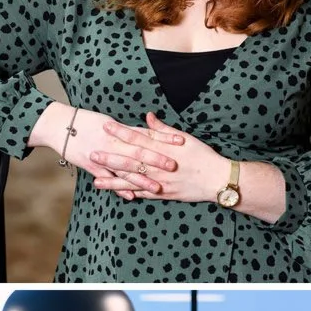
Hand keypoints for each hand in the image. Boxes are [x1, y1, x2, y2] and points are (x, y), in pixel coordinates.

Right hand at [28, 105, 174, 200]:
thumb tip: (150, 129)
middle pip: (139, 152)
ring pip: (125, 169)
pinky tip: (131, 197)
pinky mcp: (92, 166)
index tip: (181, 141)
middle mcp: (113, 143)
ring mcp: (102, 155)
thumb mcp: (110, 123)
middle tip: (174, 166)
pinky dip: (119, 188)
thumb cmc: (86, 122)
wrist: (59, 125)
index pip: (146, 133)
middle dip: (156, 160)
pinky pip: (108, 179)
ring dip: (142, 179)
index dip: (163, 137)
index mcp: (119, 131)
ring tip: (157, 188)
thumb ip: (130, 131)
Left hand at [91, 113, 229, 203]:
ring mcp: (160, 182)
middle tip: (92, 154)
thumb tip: (148, 116)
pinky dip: (130, 194)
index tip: (106, 127)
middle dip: (110, 158)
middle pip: (130, 161)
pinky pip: (144, 194)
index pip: (138, 139)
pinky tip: (118, 194)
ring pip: (133, 181)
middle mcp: (159, 166)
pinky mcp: (164, 194)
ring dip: (113, 181)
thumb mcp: (185, 138)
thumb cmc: (203, 156)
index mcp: (163, 149)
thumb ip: (163, 129)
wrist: (218, 179)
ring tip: (96, 181)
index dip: (121, 132)